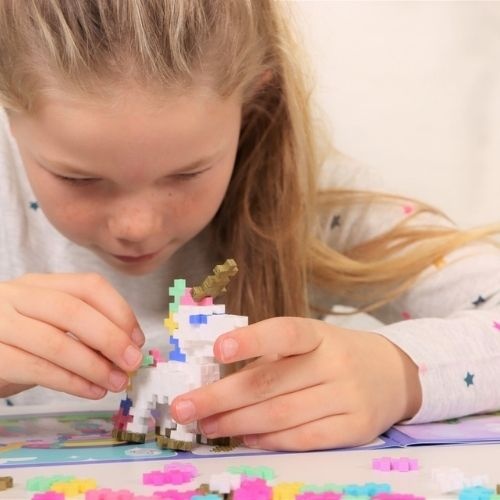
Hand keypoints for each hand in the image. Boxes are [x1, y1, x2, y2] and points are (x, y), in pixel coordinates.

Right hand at [0, 273, 143, 398]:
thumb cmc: (20, 343)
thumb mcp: (50, 325)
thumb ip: (84, 330)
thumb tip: (128, 348)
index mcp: (40, 284)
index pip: (89, 286)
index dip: (120, 312)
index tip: (137, 339)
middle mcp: (17, 296)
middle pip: (73, 310)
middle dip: (110, 338)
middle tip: (132, 362)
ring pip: (55, 342)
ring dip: (94, 366)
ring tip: (116, 383)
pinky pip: (36, 369)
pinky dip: (71, 382)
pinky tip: (92, 391)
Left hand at [170, 317, 421, 450]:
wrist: (393, 374)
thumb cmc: (335, 354)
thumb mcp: (310, 342)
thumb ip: (271, 357)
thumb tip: (216, 379)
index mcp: (319, 334)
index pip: (285, 333)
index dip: (252, 340)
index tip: (217, 350)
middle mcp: (335, 362)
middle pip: (271, 382)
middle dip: (221, 396)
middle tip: (183, 408)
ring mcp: (349, 396)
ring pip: (282, 414)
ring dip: (237, 422)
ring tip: (206, 425)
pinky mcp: (357, 428)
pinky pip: (304, 439)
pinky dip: (269, 440)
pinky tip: (244, 438)